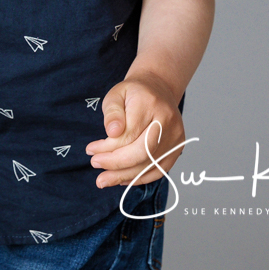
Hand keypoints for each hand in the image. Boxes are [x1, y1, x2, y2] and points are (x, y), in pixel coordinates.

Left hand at [85, 72, 185, 187]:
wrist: (158, 89)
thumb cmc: (134, 93)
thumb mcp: (116, 94)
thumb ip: (112, 113)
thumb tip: (112, 133)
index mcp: (150, 104)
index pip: (128, 134)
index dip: (107, 147)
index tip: (91, 150)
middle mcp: (167, 121)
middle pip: (142, 152)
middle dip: (116, 164)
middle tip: (95, 165)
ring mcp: (175, 136)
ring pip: (150, 164)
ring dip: (125, 176)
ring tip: (104, 179)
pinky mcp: (178, 148)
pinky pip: (159, 170)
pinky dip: (140, 178)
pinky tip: (123, 179)